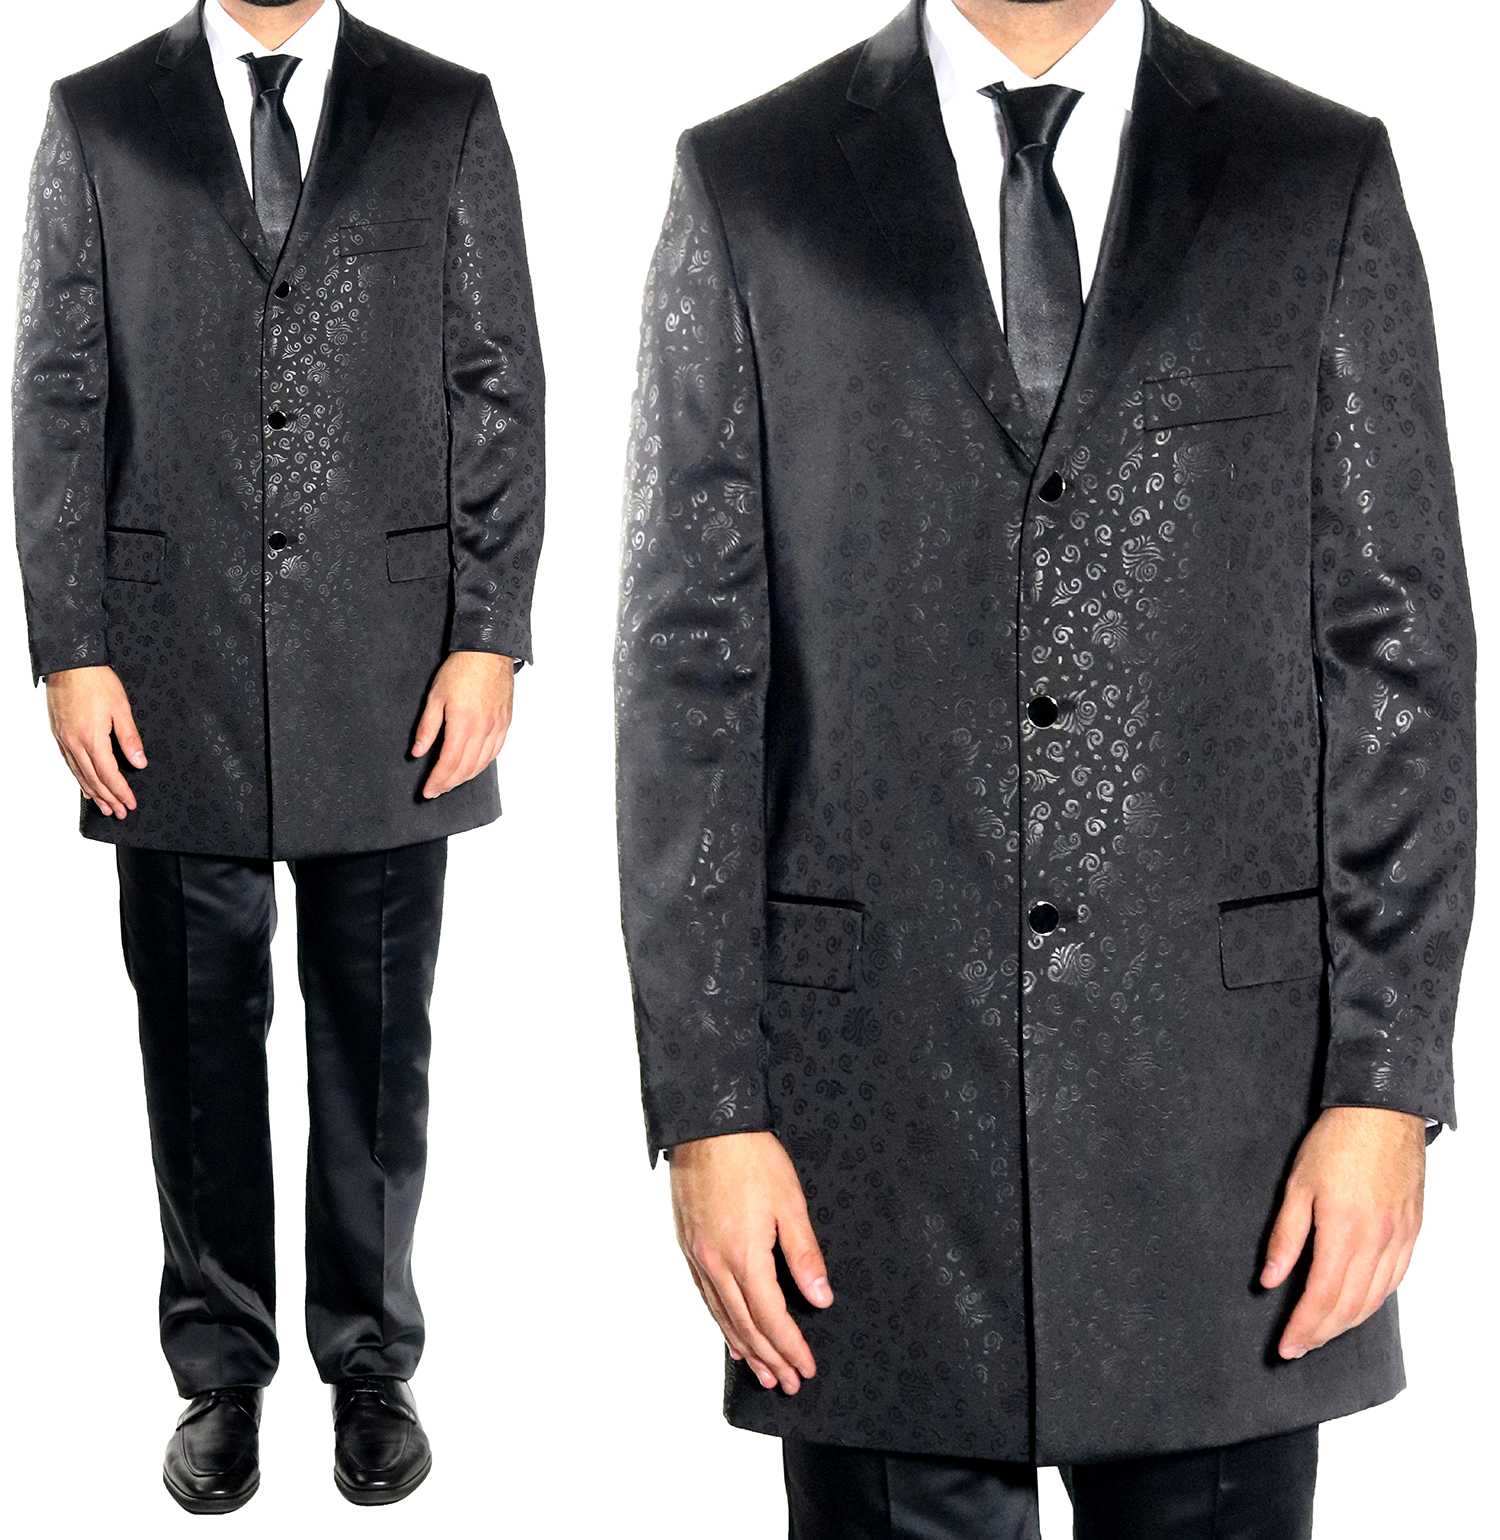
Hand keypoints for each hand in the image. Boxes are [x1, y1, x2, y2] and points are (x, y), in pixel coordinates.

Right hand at [45, 665, 146, 818]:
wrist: (70, 663)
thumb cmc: (97, 681)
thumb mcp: (121, 708)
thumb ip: (130, 738)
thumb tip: (139, 763)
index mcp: (92, 738)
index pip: (110, 774)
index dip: (121, 791)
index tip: (131, 804)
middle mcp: (75, 742)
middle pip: (94, 779)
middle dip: (109, 798)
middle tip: (120, 813)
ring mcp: (64, 738)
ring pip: (79, 773)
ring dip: (93, 793)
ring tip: (105, 807)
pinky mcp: (59, 733)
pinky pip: (69, 762)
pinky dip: (78, 777)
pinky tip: (85, 785)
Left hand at [412, 651, 513, 798]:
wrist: (489, 653)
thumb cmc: (461, 670)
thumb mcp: (435, 697)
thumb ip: (427, 727)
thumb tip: (418, 752)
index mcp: (463, 724)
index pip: (449, 763)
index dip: (438, 781)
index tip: (428, 791)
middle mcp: (483, 730)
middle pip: (466, 769)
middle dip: (449, 783)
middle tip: (436, 791)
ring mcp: (497, 728)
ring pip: (482, 764)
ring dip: (465, 778)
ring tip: (451, 782)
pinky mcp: (505, 723)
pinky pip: (495, 752)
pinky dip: (482, 765)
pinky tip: (473, 767)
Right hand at [670, 1130, 833, 1394]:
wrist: (707, 1125)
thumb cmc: (751, 1157)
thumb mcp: (790, 1202)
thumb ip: (805, 1255)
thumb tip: (821, 1299)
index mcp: (745, 1256)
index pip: (772, 1318)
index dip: (791, 1347)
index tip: (806, 1369)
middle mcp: (716, 1263)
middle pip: (746, 1325)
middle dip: (770, 1358)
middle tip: (788, 1384)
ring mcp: (699, 1255)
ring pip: (722, 1315)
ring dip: (745, 1348)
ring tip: (762, 1373)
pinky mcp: (689, 1244)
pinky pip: (705, 1296)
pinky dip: (720, 1321)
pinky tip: (730, 1333)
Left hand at [1261, 1106, 1425, 1359]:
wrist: (1382, 1113)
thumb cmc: (1336, 1142)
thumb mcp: (1297, 1185)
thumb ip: (1286, 1237)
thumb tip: (1271, 1279)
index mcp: (1344, 1232)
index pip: (1322, 1297)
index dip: (1303, 1327)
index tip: (1286, 1346)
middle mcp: (1377, 1242)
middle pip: (1349, 1306)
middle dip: (1321, 1333)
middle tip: (1298, 1347)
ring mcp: (1399, 1238)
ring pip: (1374, 1299)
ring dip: (1347, 1323)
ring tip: (1321, 1333)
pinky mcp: (1411, 1231)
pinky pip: (1394, 1279)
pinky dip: (1374, 1301)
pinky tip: (1357, 1306)